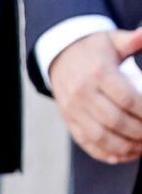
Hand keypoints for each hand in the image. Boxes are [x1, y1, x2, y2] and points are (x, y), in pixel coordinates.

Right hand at [48, 28, 141, 163]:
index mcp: (97, 72)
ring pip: (102, 137)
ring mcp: (73, 109)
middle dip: (140, 132)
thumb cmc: (95, 50)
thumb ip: (133, 39)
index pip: (127, 99)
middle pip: (116, 121)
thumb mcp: (114, 40)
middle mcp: (82, 93)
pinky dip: (108, 154)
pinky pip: (88, 143)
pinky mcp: (69, 121)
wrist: (61, 56)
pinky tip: (125, 154)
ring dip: (126, 147)